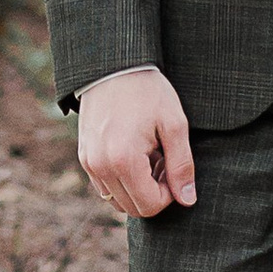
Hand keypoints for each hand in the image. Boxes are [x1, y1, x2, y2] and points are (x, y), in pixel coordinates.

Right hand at [74, 68, 195, 217]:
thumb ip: (182, 165)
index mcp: (124, 160)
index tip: (173, 167)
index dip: (169, 194)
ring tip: (149, 156)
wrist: (115, 63)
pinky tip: (133, 152)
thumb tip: (188, 200)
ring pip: (118, 200)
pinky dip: (121, 180)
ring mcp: (89, 163)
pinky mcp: (84, 156)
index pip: (150, 206)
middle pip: (133, 208)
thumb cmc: (148, 90)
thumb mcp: (173, 123)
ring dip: (137, 188)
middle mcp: (101, 167)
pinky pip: (105, 186)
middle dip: (153, 192)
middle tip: (163, 160)